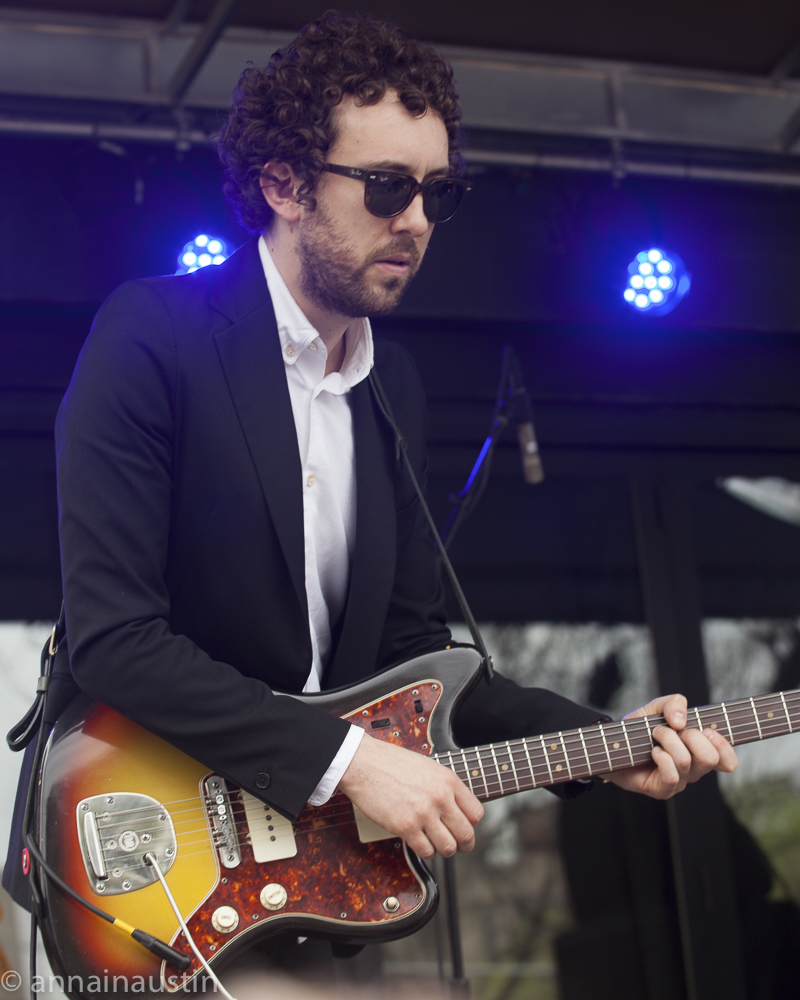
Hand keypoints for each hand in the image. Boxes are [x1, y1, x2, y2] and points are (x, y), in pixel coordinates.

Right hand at [338, 733, 483, 857]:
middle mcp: (440, 797)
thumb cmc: (392, 763)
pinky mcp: (405, 827)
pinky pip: (426, 851)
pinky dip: (425, 851)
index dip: (471, 825)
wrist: (364, 763)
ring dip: (443, 850)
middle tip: (457, 846)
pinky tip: (419, 842)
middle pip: (466, 834)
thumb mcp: (429, 768)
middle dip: (464, 845)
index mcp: (448, 780)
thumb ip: (445, 787)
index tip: (464, 827)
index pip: (476, 814)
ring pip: (448, 847)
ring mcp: (423, 813)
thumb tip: (457, 809)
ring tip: (435, 843)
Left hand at [601, 693, 737, 798]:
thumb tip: (681, 721)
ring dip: (668, 740)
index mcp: (699, 752)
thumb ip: (673, 703)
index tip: (707, 730)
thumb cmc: (639, 729)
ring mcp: (679, 782)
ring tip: (655, 734)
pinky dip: (662, 758)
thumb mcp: (656, 707)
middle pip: (710, 758)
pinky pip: (671, 776)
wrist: (612, 745)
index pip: (727, 760)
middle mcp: (693, 770)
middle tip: (673, 728)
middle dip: (691, 736)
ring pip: (686, 762)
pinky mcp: (662, 790)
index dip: (723, 745)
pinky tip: (653, 751)